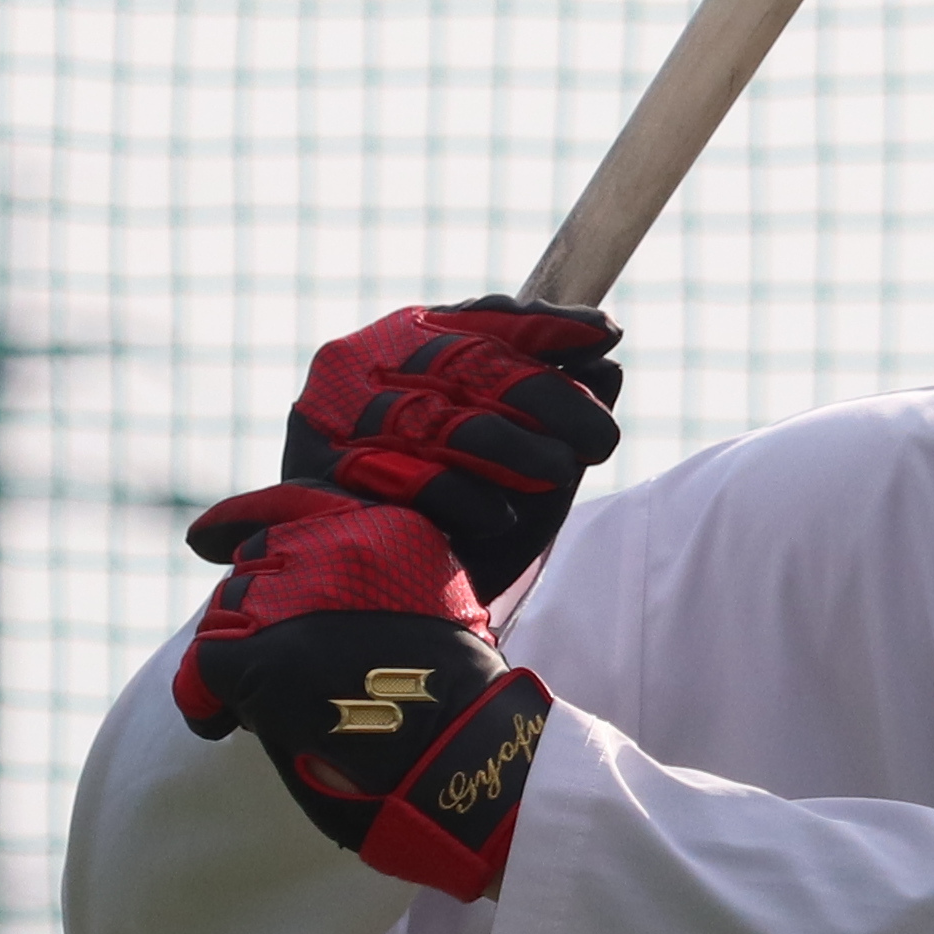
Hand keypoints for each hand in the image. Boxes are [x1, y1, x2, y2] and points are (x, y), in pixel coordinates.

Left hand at [171, 493, 553, 899]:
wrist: (466, 758)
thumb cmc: (456, 706)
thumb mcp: (431, 607)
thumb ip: (369, 582)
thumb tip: (297, 597)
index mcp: (387, 529)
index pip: (294, 503)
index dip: (241, 519)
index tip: (204, 539)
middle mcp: (337, 543)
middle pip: (254, 563)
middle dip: (252, 614)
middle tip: (271, 665)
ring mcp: (295, 598)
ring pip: (226, 615)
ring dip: (236, 658)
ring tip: (266, 706)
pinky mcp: (262, 654)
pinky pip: (203, 667)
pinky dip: (204, 700)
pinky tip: (220, 724)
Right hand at [235, 297, 622, 600]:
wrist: (387, 613)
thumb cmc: (460, 529)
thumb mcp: (525, 466)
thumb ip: (558, 414)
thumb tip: (607, 365)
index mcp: (405, 348)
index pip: (479, 320)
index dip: (542, 327)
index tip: (606, 336)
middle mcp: (363, 369)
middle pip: (467, 364)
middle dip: (545, 397)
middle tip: (602, 437)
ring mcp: (337, 422)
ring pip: (437, 417)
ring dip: (510, 444)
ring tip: (562, 471)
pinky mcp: (325, 481)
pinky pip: (402, 477)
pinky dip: (459, 494)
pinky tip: (499, 515)